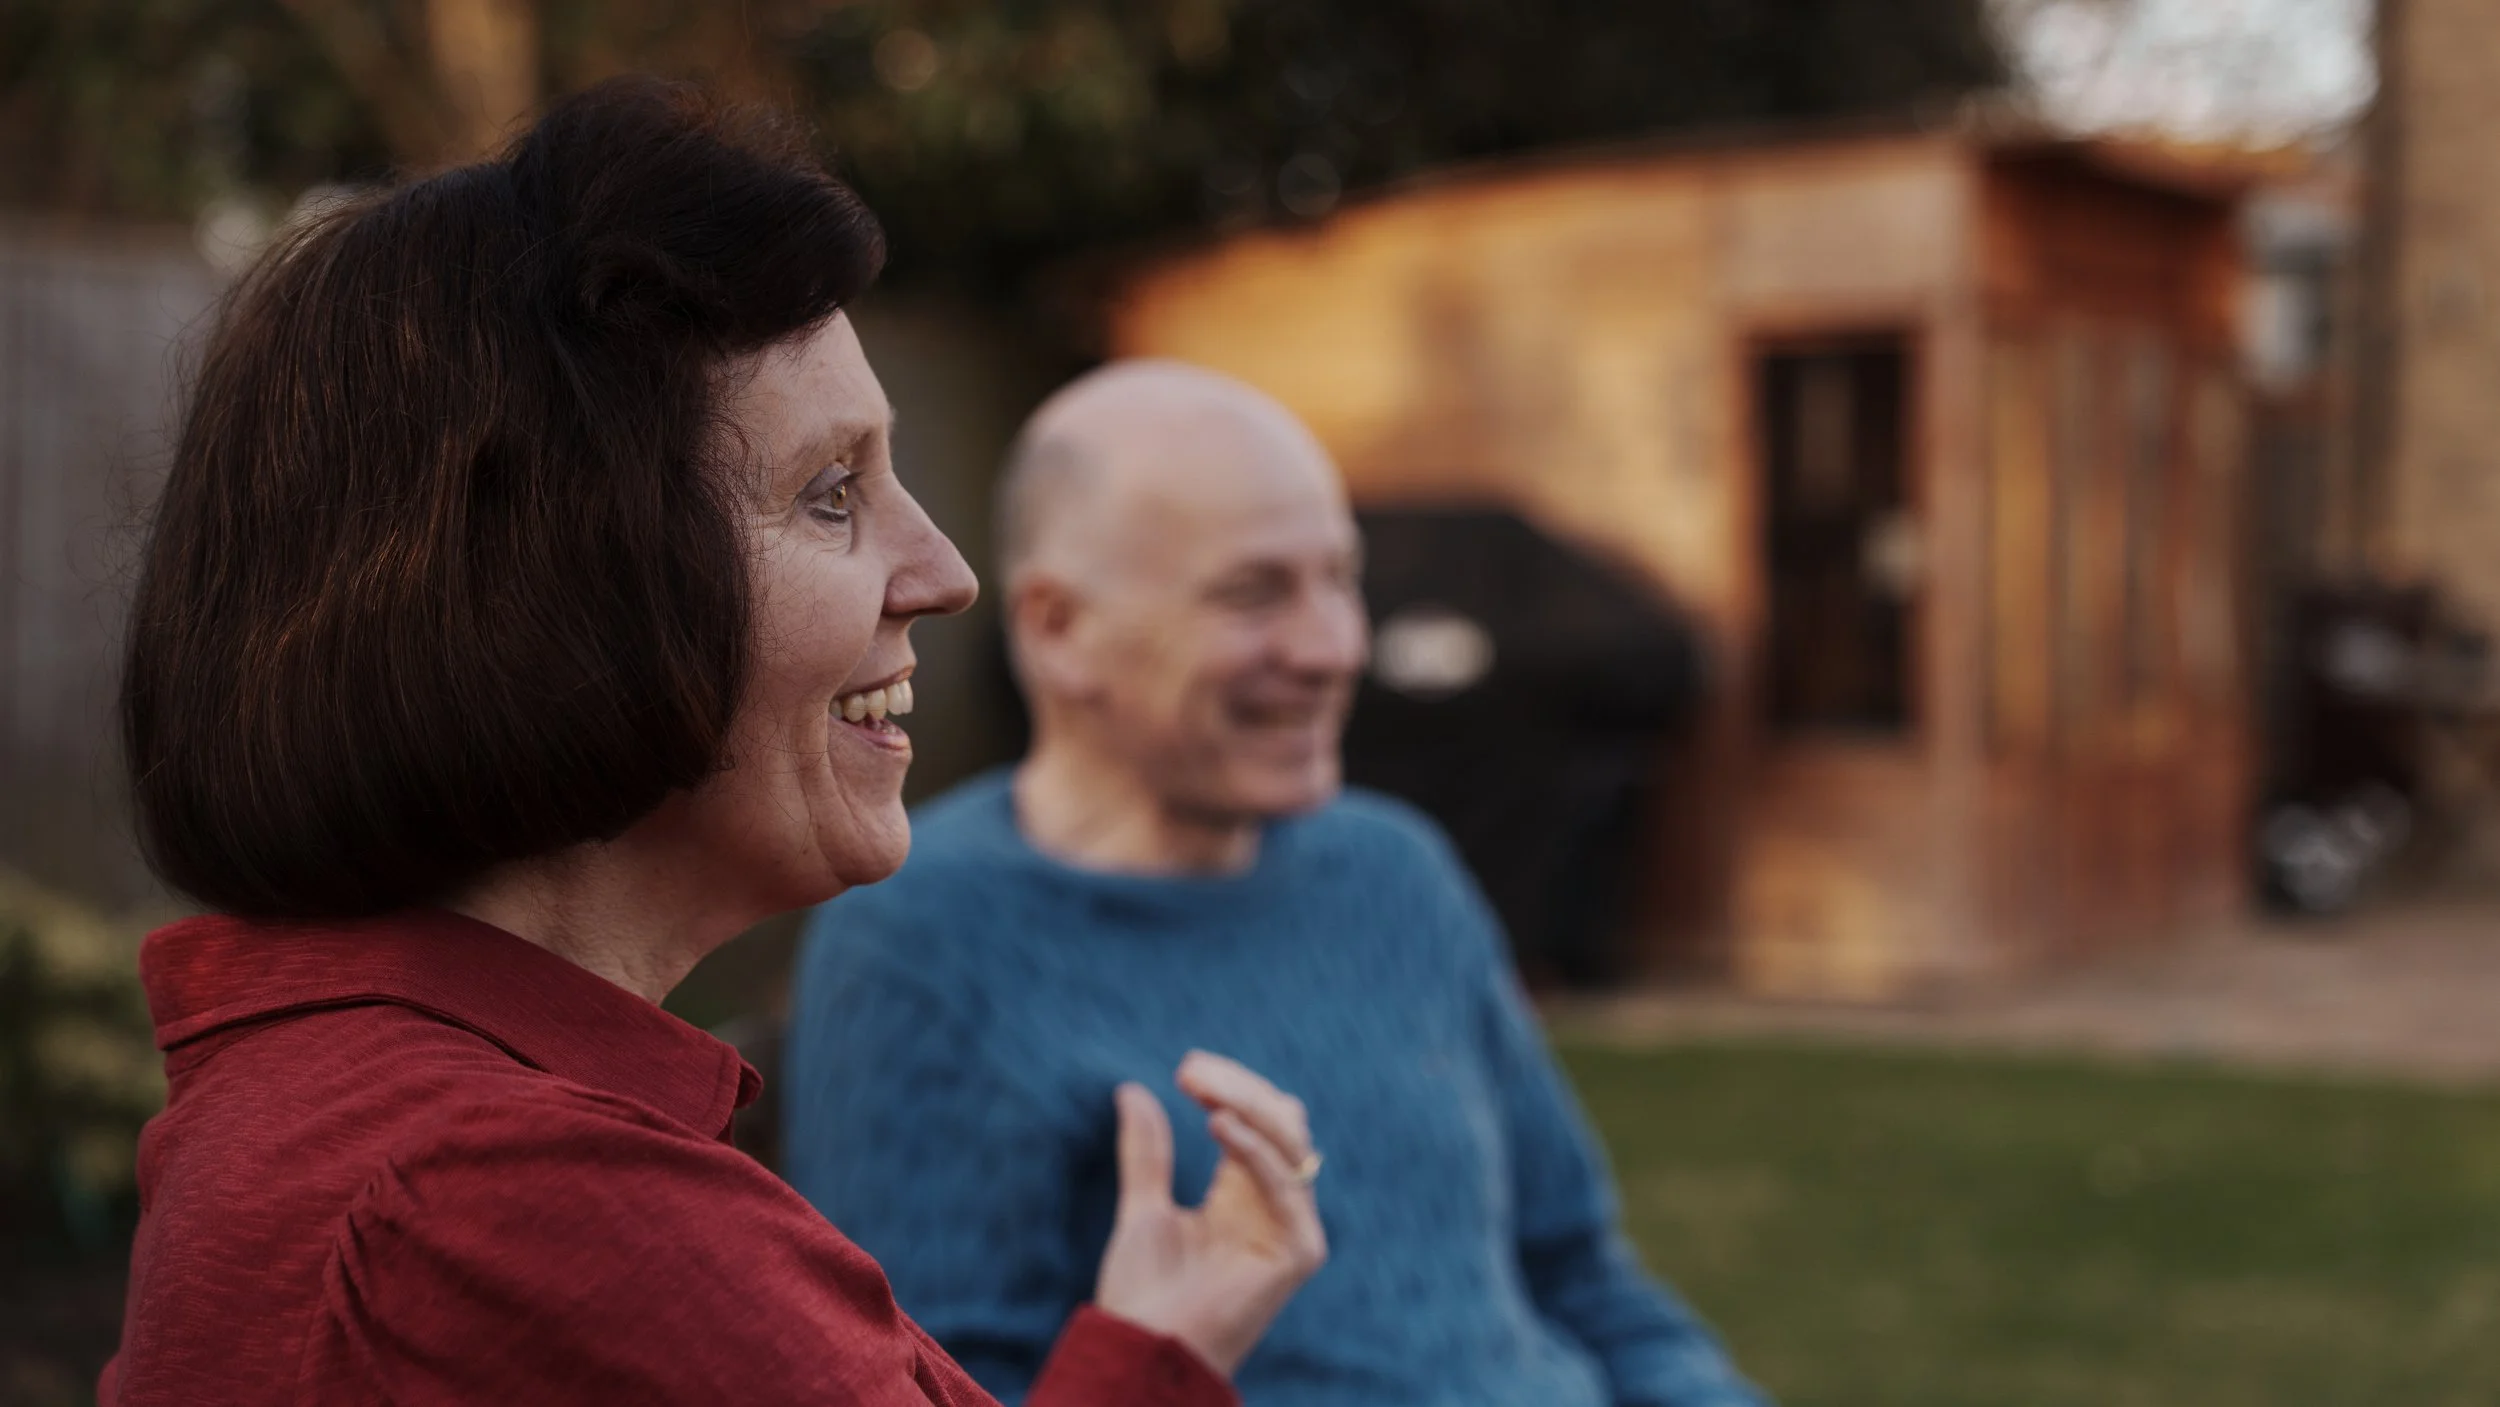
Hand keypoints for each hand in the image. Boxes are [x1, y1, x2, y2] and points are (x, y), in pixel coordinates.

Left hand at [1091, 1051, 1328, 1376]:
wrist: (1141, 1351)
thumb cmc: (1143, 1295)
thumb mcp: (1143, 1208)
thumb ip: (1147, 1153)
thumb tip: (1132, 1089)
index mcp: (1243, 1195)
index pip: (1257, 1121)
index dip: (1229, 1088)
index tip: (1186, 1068)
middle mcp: (1273, 1207)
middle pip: (1282, 1123)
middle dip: (1240, 1088)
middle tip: (1190, 1068)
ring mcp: (1291, 1229)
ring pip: (1291, 1144)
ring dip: (1248, 1104)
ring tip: (1200, 1085)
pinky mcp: (1298, 1253)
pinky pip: (1287, 1187)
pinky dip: (1255, 1149)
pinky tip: (1217, 1125)